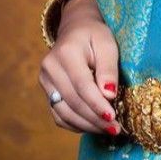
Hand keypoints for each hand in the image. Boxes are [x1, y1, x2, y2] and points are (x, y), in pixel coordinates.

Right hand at [38, 0, 122, 134]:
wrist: (75, 29)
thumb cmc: (95, 35)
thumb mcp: (107, 44)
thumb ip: (108, 68)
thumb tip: (109, 95)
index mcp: (65, 52)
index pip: (82, 85)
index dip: (97, 105)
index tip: (113, 118)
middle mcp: (50, 68)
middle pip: (73, 102)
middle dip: (95, 119)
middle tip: (115, 129)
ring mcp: (45, 81)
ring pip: (64, 112)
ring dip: (87, 125)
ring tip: (107, 130)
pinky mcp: (46, 91)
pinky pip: (59, 115)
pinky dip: (76, 124)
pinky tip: (93, 125)